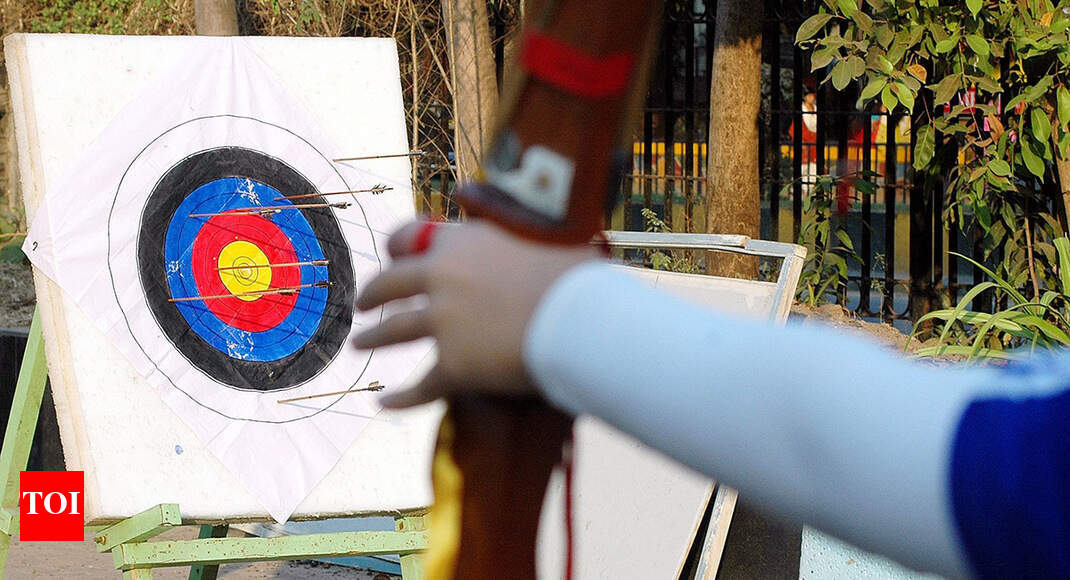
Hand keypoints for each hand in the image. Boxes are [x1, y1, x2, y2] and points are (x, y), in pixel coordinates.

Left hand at [354, 220, 598, 407]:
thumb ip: (524, 240)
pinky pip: (420, 385)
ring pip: (393, 331)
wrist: (581, 318)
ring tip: (359, 344)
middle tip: (363, 304)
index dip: (397, 247)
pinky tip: (383, 403)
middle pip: (391, 284)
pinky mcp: (454, 365)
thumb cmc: (576, 276)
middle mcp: (443, 277)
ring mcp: (443, 322)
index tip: (391, 254)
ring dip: (372, 338)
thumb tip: (541, 241)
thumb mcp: (544, 240)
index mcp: (461, 241)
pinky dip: (399, 398)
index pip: (412, 236)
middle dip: (373, 294)